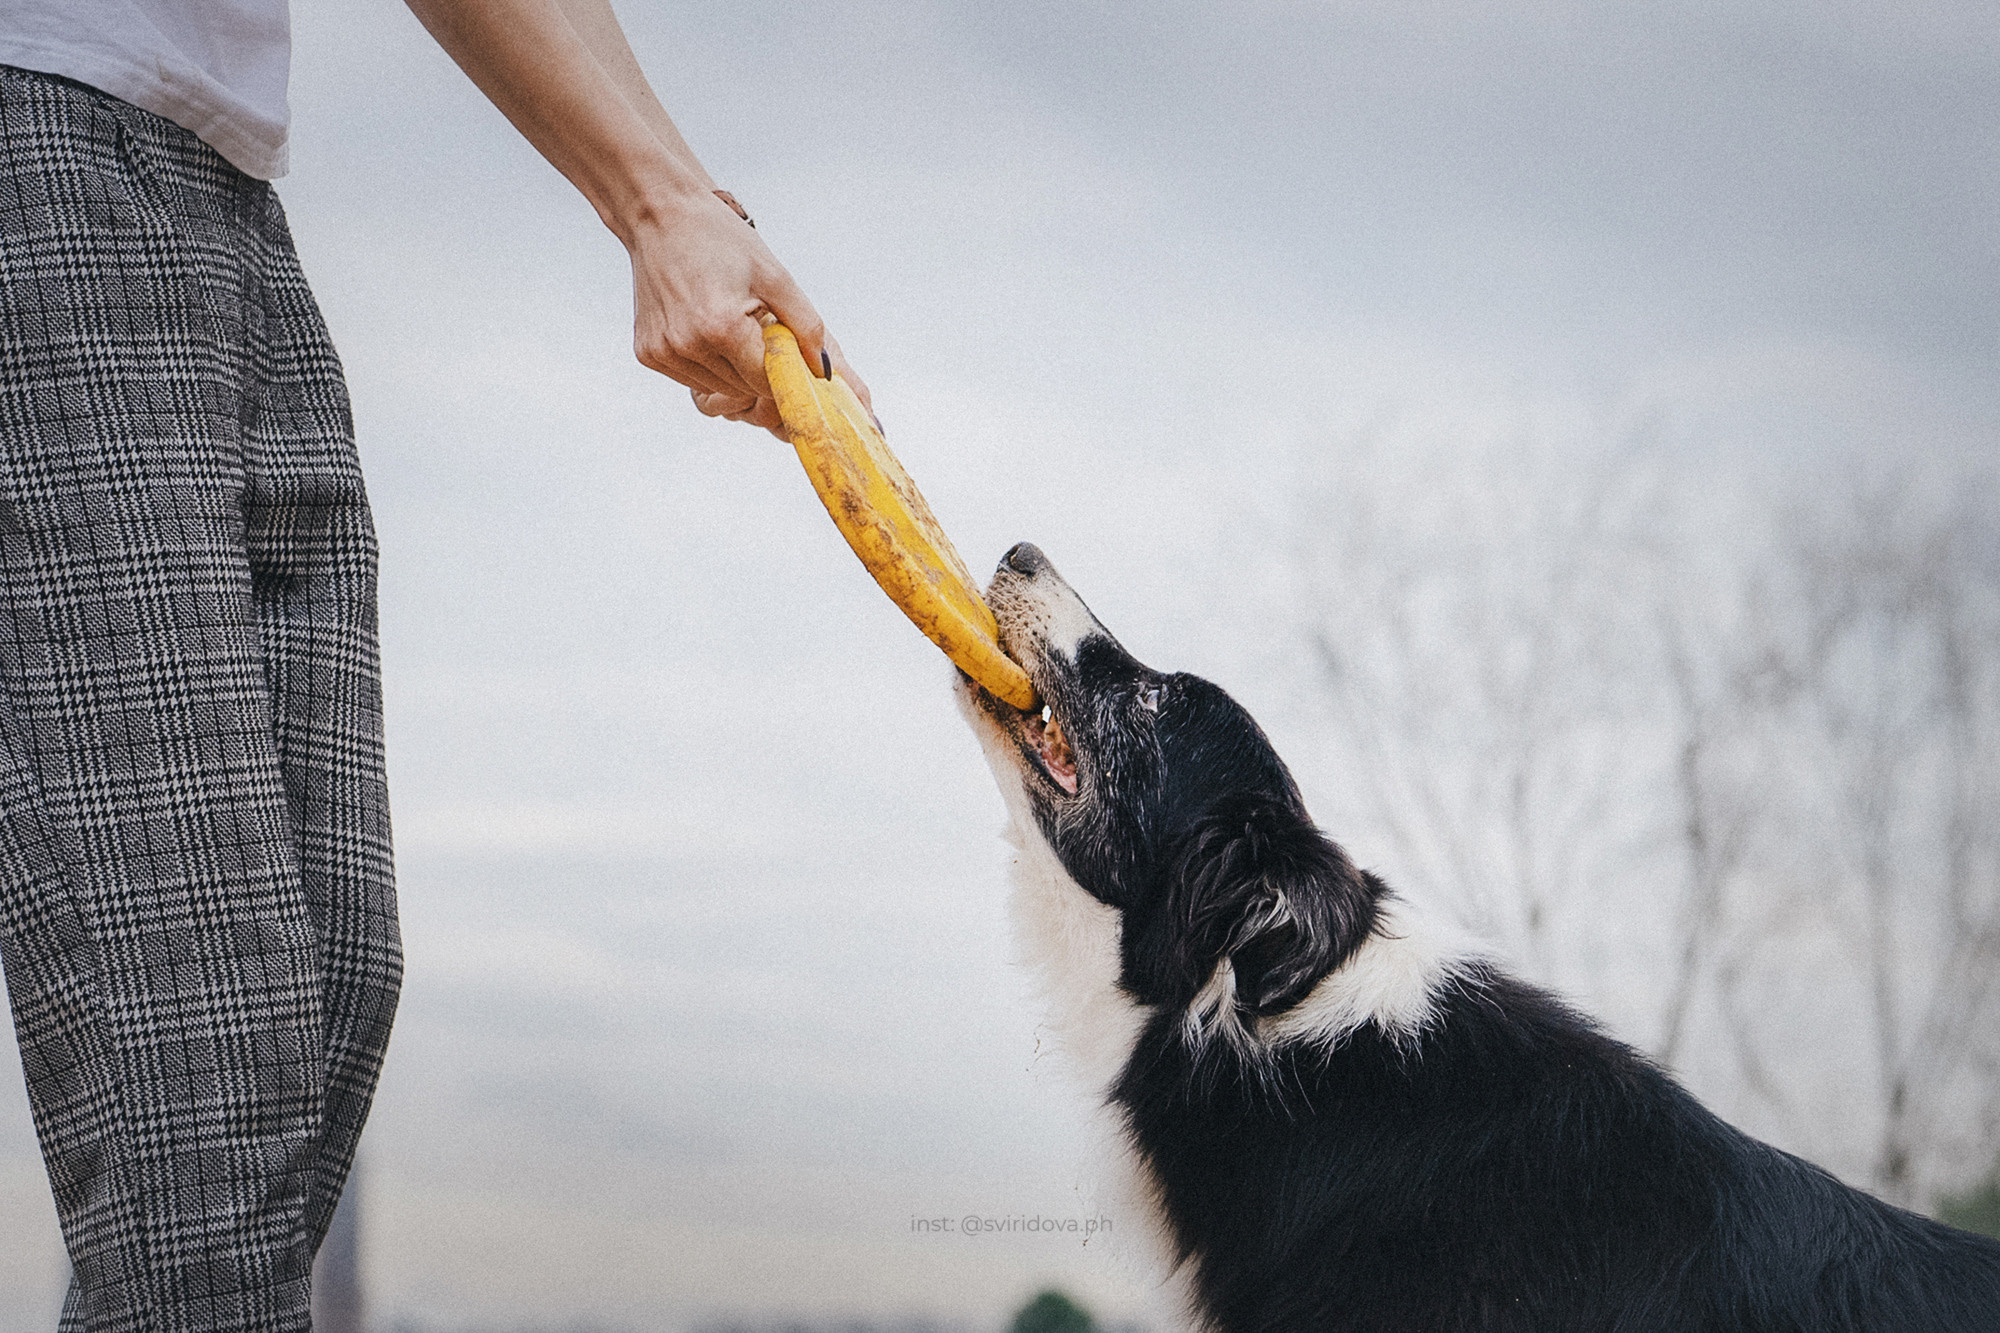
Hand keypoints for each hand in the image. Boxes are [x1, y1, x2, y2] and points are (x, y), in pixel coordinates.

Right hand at [629, 188, 871, 440]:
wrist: (661, 215)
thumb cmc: (718, 239)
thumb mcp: (775, 277)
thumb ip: (807, 327)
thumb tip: (826, 370)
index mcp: (723, 328)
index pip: (769, 381)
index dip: (786, 374)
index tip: (794, 361)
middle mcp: (689, 346)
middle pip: (745, 389)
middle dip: (760, 370)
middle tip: (759, 331)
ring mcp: (665, 353)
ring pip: (720, 388)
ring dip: (734, 369)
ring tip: (731, 324)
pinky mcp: (649, 354)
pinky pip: (692, 378)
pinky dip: (708, 363)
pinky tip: (706, 328)